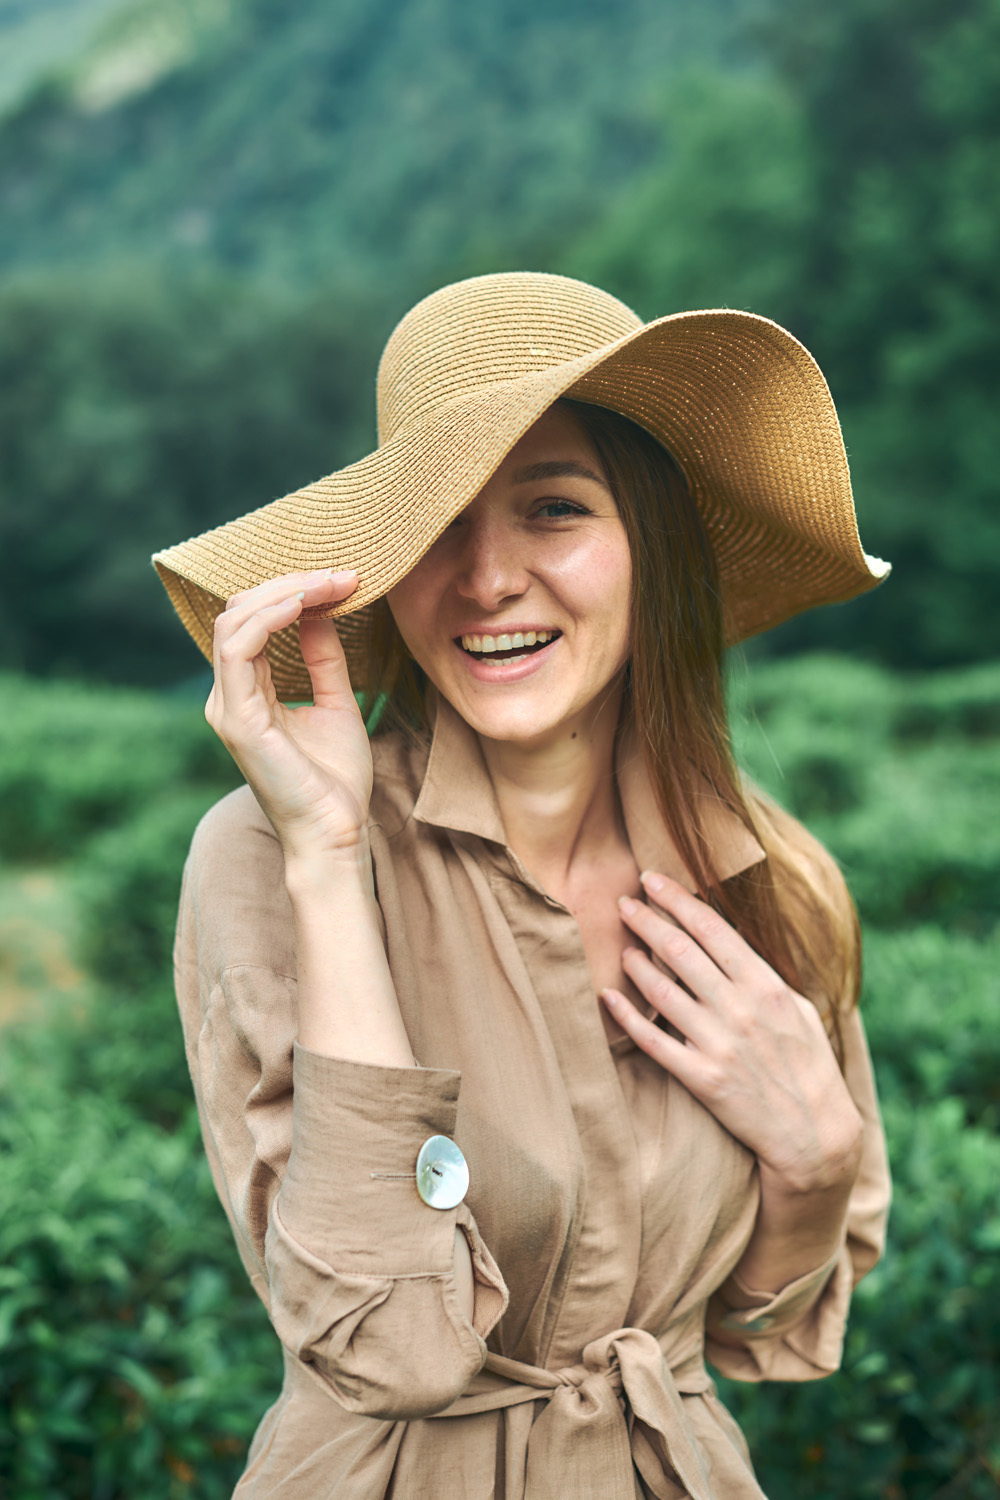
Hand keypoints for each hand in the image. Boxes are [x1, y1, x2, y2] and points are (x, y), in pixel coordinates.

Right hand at [205, 568, 372, 863]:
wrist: (336, 833)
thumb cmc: (335, 781)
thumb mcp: (336, 704)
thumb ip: (323, 659)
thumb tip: (321, 610)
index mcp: (247, 695)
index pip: (251, 622)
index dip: (292, 591)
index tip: (342, 579)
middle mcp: (228, 698)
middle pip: (238, 613)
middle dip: (289, 584)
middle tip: (340, 574)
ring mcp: (228, 709)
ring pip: (234, 623)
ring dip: (284, 593)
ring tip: (329, 583)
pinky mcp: (238, 721)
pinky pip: (239, 650)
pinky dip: (271, 618)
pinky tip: (306, 605)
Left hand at [602, 871, 862, 1195]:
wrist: (814, 1133)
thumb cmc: (807, 1064)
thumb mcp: (796, 1008)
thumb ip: (759, 975)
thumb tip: (727, 938)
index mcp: (765, 985)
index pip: (712, 928)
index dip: (677, 899)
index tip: (652, 879)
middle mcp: (739, 1008)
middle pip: (680, 951)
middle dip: (647, 920)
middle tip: (624, 901)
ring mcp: (718, 1043)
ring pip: (661, 991)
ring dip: (635, 962)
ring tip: (621, 944)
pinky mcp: (702, 1078)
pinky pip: (653, 1041)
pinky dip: (626, 1015)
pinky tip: (608, 996)